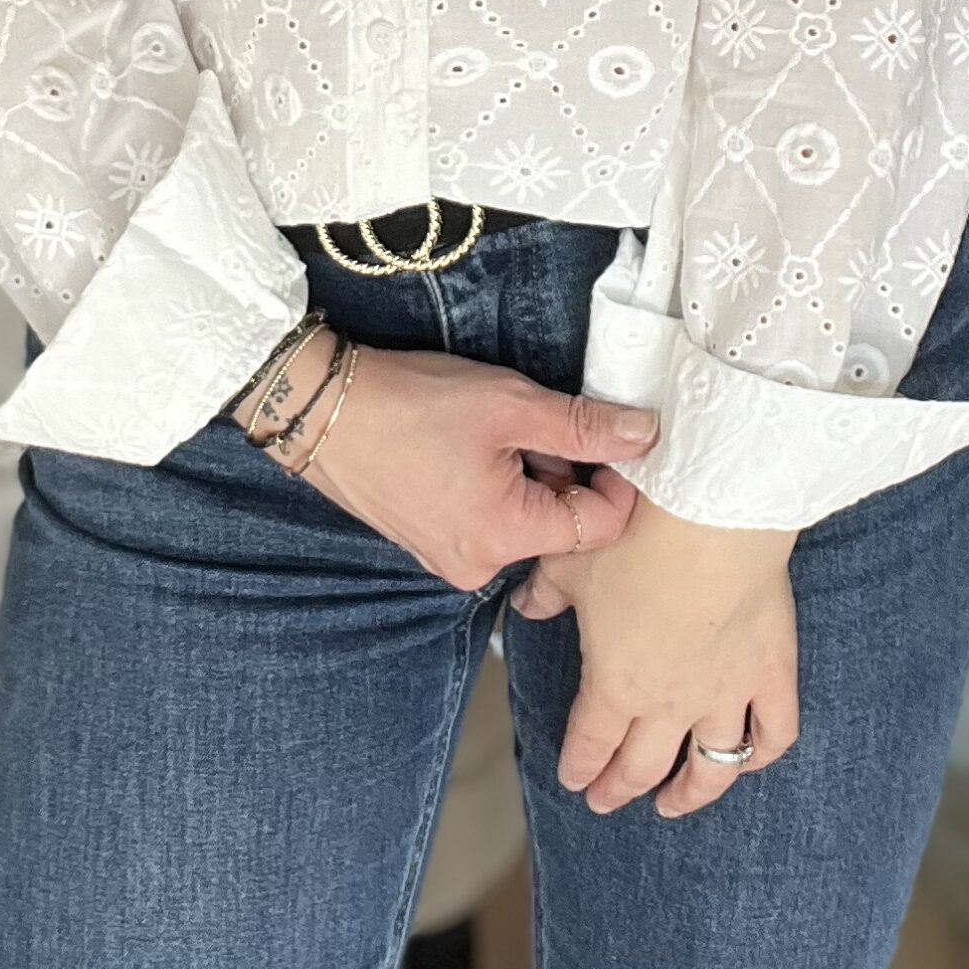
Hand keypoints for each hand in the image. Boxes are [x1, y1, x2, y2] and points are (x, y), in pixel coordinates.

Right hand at [230, 332, 658, 592]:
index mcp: (506, 537)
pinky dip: (497, 487)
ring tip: (495, 432)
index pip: (600, 528)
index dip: (616, 480)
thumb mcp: (508, 403)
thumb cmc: (411, 402)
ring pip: (526, 523)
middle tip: (538, 423)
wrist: (320, 408)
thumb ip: (584, 426)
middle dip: (566, 474)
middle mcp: (480, 566)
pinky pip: (489, 523)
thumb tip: (648, 436)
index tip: (603, 435)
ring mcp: (451, 560)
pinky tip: (469, 448)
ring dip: (531, 478)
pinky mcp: (430, 545)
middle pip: (562, 528)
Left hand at [509, 495, 800, 816]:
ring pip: (711, 767)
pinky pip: (774, 731)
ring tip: (673, 806)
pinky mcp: (771, 673)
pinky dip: (762, 754)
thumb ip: (544, 594)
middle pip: (642, 766)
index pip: (591, 742)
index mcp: (615, 684)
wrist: (710, 517)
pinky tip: (748, 760)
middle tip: (606, 801)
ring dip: (690, 793)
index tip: (573, 780)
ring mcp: (726, 694)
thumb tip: (527, 605)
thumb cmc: (634, 538)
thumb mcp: (569, 564)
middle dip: (619, 788)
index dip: (579, 766)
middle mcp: (670, 702)